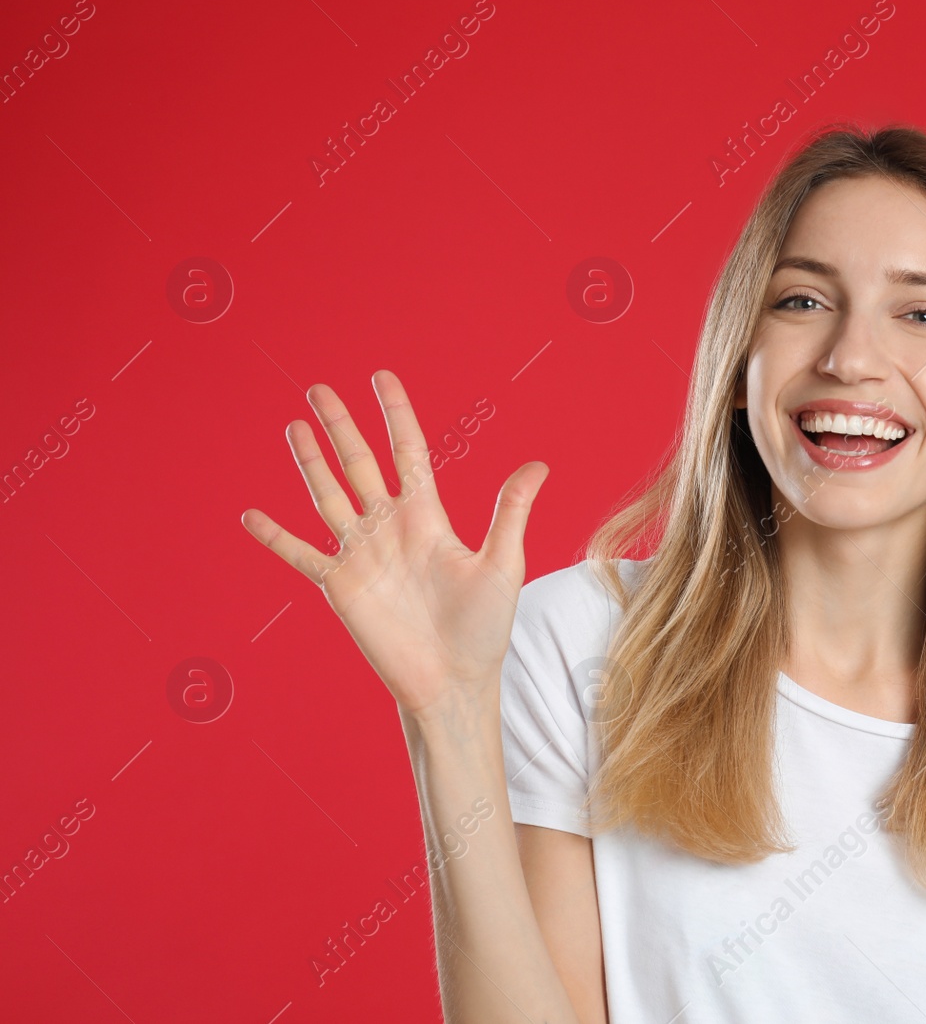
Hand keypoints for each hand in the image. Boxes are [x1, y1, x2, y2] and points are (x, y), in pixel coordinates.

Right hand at [241, 370, 547, 717]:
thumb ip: (511, 512)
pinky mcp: (340, 587)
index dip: (395, 414)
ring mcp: (361, 555)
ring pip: (328, 496)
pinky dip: (276, 537)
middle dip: (340, 426)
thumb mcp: (503, 564)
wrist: (454, 682)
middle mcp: (390, 528)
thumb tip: (540, 465)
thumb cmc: (485, 628)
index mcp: (428, 517)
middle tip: (320, 388)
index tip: (381, 377)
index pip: (408, 452)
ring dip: (310, 463)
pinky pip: (301, 555)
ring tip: (294, 427)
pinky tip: (251, 516)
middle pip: (358, 464)